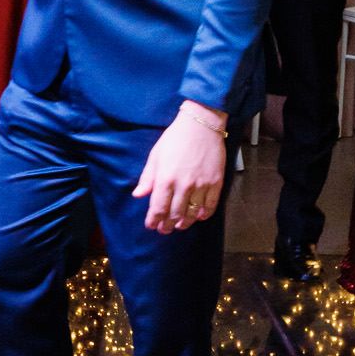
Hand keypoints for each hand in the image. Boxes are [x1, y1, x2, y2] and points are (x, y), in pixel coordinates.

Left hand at [133, 103, 226, 232]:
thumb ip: (147, 178)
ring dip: (185, 222)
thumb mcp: (155, 155)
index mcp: (165, 179)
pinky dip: (204, 214)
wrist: (201, 125)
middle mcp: (183, 185)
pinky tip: (199, 217)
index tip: (151, 225)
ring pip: (193, 213)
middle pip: (175, 214)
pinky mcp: (216, 182)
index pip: (158, 208)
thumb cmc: (175, 138)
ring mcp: (201, 185)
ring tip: (180, 226)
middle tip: (164, 230)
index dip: (154, 220)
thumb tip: (138, 195)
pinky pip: (210, 205)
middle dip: (168, 225)